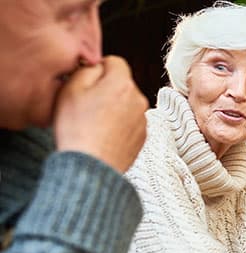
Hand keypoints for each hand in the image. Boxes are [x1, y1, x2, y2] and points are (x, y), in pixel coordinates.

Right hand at [53, 55, 147, 172]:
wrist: (91, 166)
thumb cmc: (77, 128)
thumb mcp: (71, 89)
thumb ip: (87, 69)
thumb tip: (97, 66)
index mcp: (122, 84)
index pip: (115, 62)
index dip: (98, 69)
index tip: (86, 82)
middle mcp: (139, 99)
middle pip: (122, 84)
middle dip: (106, 89)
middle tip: (86, 105)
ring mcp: (143, 119)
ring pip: (126, 103)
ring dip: (113, 107)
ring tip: (94, 124)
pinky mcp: (143, 137)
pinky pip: (130, 122)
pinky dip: (119, 125)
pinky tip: (103, 135)